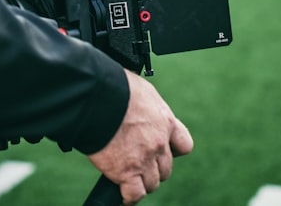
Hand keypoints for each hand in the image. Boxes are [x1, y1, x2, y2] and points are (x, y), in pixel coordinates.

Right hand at [87, 70, 193, 204]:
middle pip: (165, 169)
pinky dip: (129, 197)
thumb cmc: (114, 86)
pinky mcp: (125, 172)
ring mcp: (143, 160)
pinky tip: (123, 193)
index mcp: (165, 122)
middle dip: (153, 168)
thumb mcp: (141, 91)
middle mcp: (159, 143)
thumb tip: (139, 107)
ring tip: (128, 176)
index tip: (160, 150)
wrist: (96, 95)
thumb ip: (146, 107)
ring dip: (141, 181)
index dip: (172, 150)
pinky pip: (134, 194)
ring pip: (152, 183)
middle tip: (137, 162)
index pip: (183, 145)